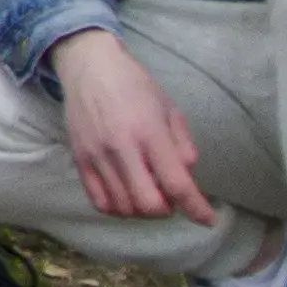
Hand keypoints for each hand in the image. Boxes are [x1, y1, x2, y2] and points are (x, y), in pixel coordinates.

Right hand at [53, 29, 213, 224]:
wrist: (89, 67)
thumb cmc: (134, 85)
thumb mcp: (169, 108)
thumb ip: (181, 144)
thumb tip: (186, 175)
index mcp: (149, 132)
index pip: (176, 182)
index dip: (196, 207)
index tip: (207, 219)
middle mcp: (121, 148)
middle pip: (148, 204)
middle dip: (166, 209)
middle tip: (169, 197)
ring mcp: (97, 156)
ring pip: (123, 207)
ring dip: (142, 210)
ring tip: (147, 193)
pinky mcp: (79, 160)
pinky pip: (99, 201)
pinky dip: (117, 208)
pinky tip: (126, 196)